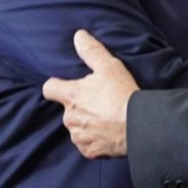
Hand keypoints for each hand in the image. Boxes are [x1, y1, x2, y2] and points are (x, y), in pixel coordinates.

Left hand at [41, 30, 138, 157]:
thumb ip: (92, 51)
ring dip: (88, 123)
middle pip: (68, 109)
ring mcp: (78, 136)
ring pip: (77, 127)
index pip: (49, 88)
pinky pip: (88, 144)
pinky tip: (110, 133)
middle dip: (80, 106)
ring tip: (107, 118)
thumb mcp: (109, 67)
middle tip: (100, 102)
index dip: (57, 85)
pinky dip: (96, 139)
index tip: (68, 85)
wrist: (137, 125)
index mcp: (71, 96)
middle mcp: (69, 117)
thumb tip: (78, 36)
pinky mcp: (88, 151)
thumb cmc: (122, 94)